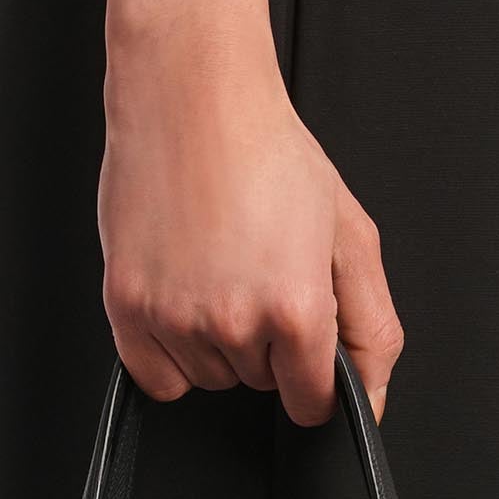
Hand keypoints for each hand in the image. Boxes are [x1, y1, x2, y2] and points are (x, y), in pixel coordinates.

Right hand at [100, 17, 402, 424]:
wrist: (192, 96)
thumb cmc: (268, 151)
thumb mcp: (349, 235)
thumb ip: (371, 329)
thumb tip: (371, 402)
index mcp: (296, 307)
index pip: (311, 402)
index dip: (313, 374)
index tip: (303, 339)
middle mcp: (234, 322)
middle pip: (259, 385)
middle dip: (265, 342)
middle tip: (256, 268)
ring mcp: (175, 319)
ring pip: (209, 380)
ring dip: (216, 342)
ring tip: (217, 267)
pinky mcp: (127, 308)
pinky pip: (156, 379)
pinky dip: (170, 353)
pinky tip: (184, 295)